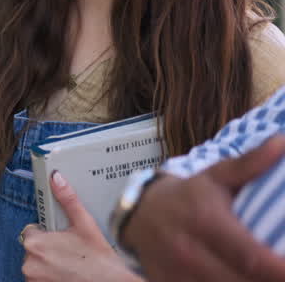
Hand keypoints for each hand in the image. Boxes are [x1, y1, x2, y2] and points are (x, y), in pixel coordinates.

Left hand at [20, 171, 141, 281]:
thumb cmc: (99, 260)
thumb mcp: (85, 225)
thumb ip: (68, 200)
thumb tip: (56, 177)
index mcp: (35, 242)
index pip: (32, 231)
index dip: (48, 234)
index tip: (62, 239)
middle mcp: (29, 263)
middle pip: (33, 249)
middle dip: (48, 250)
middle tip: (69, 253)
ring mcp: (33, 279)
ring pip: (36, 266)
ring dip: (47, 265)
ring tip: (70, 266)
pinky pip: (39, 280)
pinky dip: (49, 278)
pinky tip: (66, 276)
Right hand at [121, 135, 284, 281]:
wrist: (140, 214)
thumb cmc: (189, 196)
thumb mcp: (216, 176)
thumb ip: (250, 164)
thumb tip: (282, 142)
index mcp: (206, 222)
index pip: (250, 256)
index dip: (278, 270)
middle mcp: (190, 252)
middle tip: (282, 274)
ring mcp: (178, 274)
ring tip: (267, 277)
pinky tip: (240, 281)